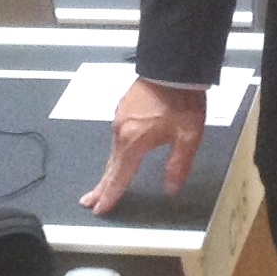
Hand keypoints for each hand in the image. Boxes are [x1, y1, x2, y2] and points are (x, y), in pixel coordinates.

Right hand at [80, 79, 206, 215]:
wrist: (173, 65)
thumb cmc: (182, 101)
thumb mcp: (188, 135)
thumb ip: (178, 164)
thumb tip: (171, 190)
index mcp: (133, 141)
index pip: (119, 175)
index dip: (111, 195)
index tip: (99, 210)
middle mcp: (120, 131)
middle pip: (109, 166)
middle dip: (101, 186)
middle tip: (88, 203)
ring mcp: (119, 118)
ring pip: (113, 151)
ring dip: (108, 169)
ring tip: (102, 185)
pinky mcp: (124, 108)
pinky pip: (116, 137)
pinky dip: (115, 152)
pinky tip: (118, 155)